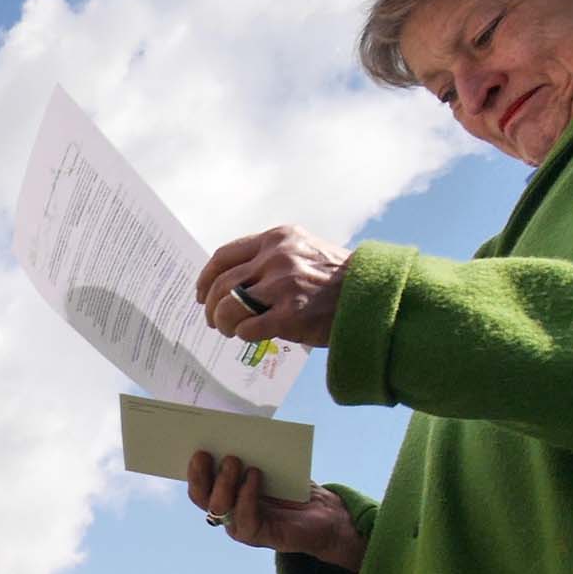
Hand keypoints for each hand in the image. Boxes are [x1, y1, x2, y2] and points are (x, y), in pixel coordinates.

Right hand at [187, 453, 367, 573]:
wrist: (327, 515)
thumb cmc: (296, 489)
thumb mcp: (271, 466)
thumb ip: (252, 457)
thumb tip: (234, 433)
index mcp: (226, 495)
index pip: (200, 484)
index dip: (191, 469)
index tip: (192, 447)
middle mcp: (228, 513)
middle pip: (202, 498)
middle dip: (200, 475)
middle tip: (205, 453)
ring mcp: (241, 526)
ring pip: (218, 508)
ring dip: (223, 483)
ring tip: (234, 460)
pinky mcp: (260, 537)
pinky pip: (245, 518)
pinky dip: (247, 495)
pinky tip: (254, 476)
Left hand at [196, 225, 350, 348]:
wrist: (371, 294)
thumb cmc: (333, 279)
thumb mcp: (301, 252)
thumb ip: (268, 259)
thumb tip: (228, 281)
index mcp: (277, 238)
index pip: (224, 256)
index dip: (205, 278)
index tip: (200, 294)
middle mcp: (277, 257)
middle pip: (221, 285)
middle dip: (211, 307)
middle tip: (214, 321)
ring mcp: (284, 285)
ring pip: (229, 307)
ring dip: (223, 323)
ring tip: (230, 330)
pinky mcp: (291, 314)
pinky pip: (248, 328)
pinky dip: (243, 335)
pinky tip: (252, 335)